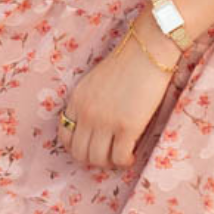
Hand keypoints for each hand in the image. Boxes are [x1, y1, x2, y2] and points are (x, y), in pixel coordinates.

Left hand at [59, 15, 179, 169]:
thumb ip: (88, 102)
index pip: (65, 137)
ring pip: (99, 159)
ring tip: (121, 156)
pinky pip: (120, 157)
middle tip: (108, 156)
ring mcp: (106, 121)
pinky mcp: (127, 126)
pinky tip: (132, 155)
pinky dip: (125, 161)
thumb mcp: (93, 82)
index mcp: (75, 101)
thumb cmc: (126, 63)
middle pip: (80, 153)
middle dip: (94, 159)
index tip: (92, 148)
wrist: (148, 50)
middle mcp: (86, 113)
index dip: (77, 148)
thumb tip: (92, 126)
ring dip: (110, 163)